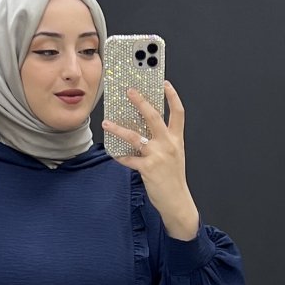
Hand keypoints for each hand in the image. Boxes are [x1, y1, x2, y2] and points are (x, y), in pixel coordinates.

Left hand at [102, 81, 199, 239]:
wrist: (177, 201)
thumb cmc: (174, 179)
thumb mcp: (174, 155)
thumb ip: (164, 141)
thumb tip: (146, 130)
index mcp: (176, 139)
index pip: (178, 112)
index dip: (172, 96)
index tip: (165, 84)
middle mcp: (168, 144)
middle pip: (154, 116)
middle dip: (140, 102)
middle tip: (130, 91)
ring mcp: (157, 156)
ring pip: (135, 137)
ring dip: (118, 129)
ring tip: (106, 123)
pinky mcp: (147, 168)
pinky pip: (128, 159)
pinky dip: (119, 156)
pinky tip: (112, 153)